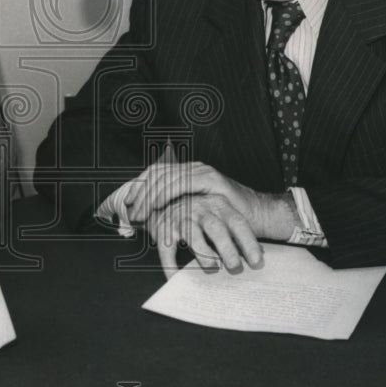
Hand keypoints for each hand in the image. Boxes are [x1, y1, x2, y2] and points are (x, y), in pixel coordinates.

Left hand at [125, 161, 259, 222]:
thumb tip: (148, 217)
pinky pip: (182, 183)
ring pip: (166, 177)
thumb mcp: (197, 211)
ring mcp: (203, 171)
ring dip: (150, 196)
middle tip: (132, 213)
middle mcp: (194, 167)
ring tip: (141, 214)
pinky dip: (166, 194)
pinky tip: (158, 205)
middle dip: (141, 193)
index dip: (139, 186)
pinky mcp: (212, 180)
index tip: (128, 203)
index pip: (156, 172)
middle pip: (158, 173)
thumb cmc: (227, 218)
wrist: (258, 216)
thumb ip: (177, 208)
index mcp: (188, 172)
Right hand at [146, 193, 263, 278]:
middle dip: (227, 249)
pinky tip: (177, 278)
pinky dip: (171, 265)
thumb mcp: (220, 214)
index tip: (257, 262)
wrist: (167, 197)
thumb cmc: (201, 212)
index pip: (237, 222)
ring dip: (204, 253)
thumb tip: (259, 255)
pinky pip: (167, 248)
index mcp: (219, 204)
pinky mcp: (163, 228)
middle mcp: (200, 208)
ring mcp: (181, 217)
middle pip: (216, 228)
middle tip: (234, 267)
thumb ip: (236, 233)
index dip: (248, 242)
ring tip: (212, 267)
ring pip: (192, 235)